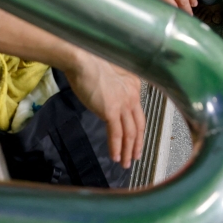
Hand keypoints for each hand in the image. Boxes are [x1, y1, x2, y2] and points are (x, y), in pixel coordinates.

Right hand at [63, 52, 144, 168]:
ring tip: (125, 162)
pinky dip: (116, 147)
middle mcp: (132, 96)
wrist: (83, 60)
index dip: (138, 130)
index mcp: (133, 86)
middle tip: (135, 156)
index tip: (136, 140)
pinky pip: (116, 134)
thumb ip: (114, 88)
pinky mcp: (111, 110)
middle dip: (137, 144)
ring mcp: (123, 104)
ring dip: (127, 150)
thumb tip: (109, 99)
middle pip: (139, 126)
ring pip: (130, 133)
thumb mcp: (109, 75)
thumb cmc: (90, 63)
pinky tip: (115, 156)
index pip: (139, 113)